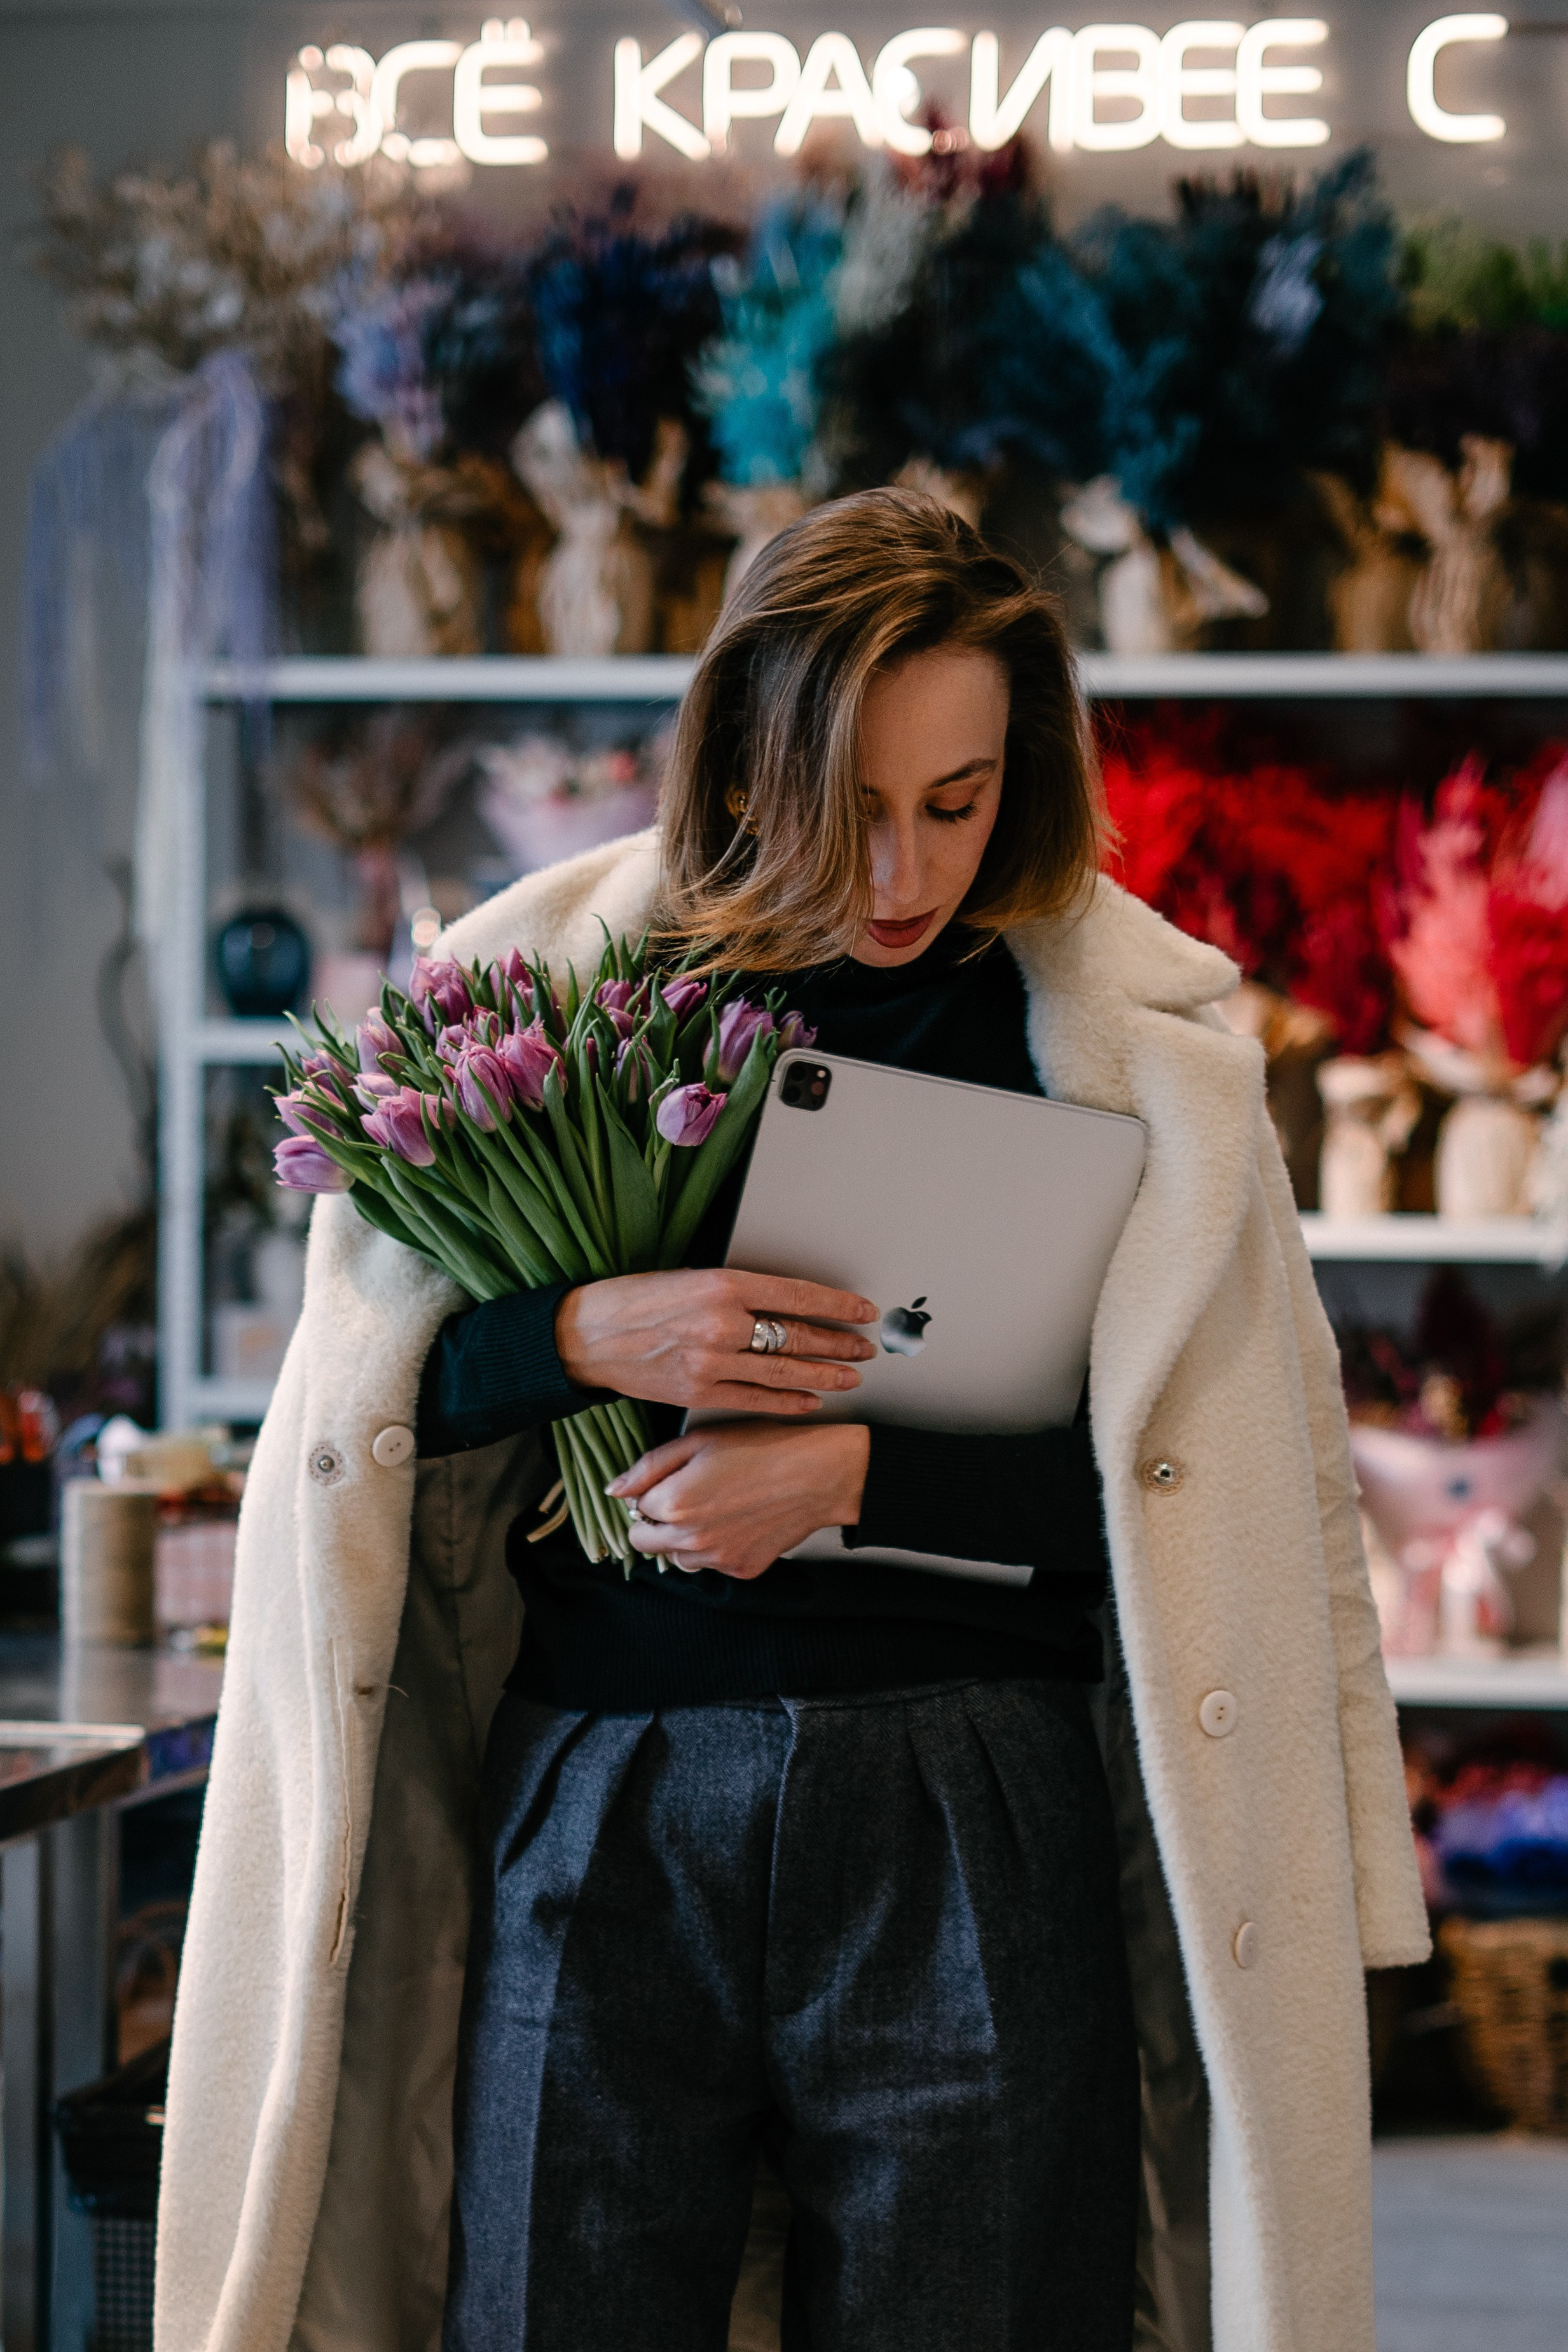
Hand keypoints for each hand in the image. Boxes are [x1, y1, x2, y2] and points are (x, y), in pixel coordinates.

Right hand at [554, 1269, 877, 1416]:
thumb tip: (781, 1304)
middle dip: (838, 1343)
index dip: (837, 1306)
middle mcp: (721, 1324)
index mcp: (723, 1284)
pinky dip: (787, 1400)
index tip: (862, 1311)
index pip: (797, 1296)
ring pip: (783, 1371)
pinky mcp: (698, 1393)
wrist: (586, 1335)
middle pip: (796, 1336)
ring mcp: (711, 1363)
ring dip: (823, 1374)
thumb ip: (736, 1292)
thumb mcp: (690, 1278)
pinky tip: (811, 1400)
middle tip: (864, 1347)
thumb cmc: (635, 1299)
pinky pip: (755, 1400)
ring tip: (851, 1376)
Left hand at [608, 1420, 871, 1580]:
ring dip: (684, 1538)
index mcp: (673, 1504)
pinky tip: (739, 1520)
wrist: (817, 1474)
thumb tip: (615, 1490)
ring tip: (716, 1507)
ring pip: (677, 1557)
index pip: (634, 1509)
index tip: (672, 1480)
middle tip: (686, 1497)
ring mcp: (716, 1559)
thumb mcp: (699, 1440)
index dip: (650, 1492)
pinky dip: (717, 1547)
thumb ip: (650, 1466)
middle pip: (645, 1542)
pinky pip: (712, 1564)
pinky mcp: (741, 1570)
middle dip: (656, 1522)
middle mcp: (690, 1539)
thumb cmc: (761, 1448)